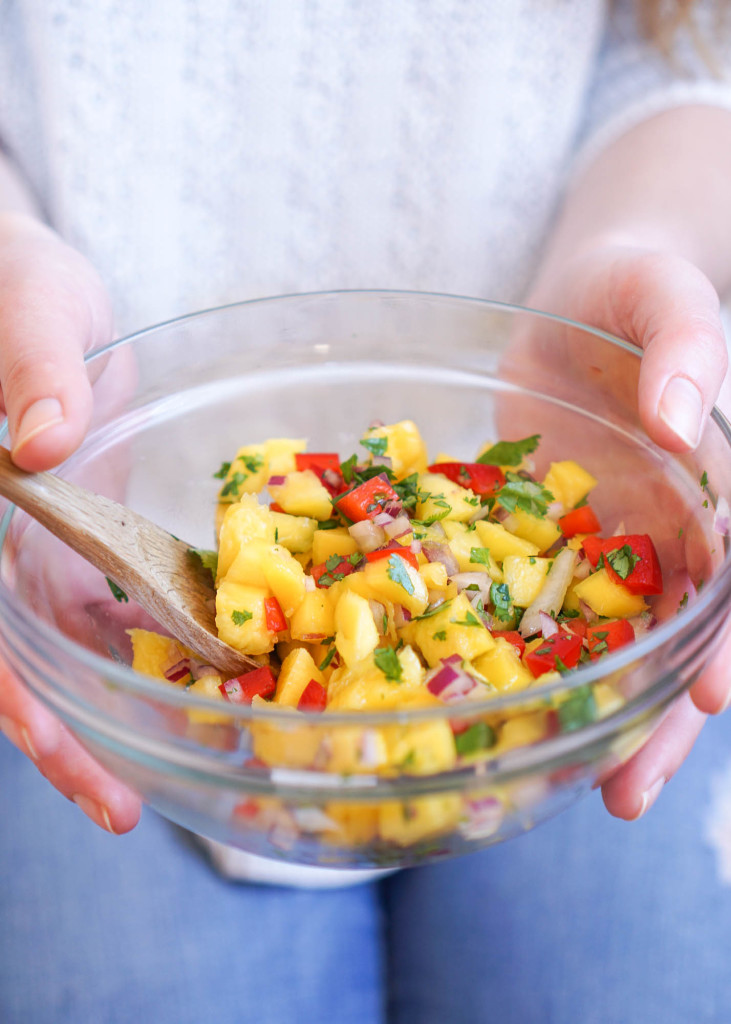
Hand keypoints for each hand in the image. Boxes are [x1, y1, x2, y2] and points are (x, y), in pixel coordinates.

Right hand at [0, 213, 140, 832]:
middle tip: (124, 806)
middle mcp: (4, 549)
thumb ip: (31, 369)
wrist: (32, 284)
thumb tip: (42, 444)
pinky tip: (204, 664)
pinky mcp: (89, 534)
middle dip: (70, 738)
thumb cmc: (10, 283)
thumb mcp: (27, 310)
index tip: (59, 752)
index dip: (14, 699)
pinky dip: (154, 638)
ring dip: (124, 700)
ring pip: (73, 646)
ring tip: (189, 745)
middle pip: (24, 663)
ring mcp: (44, 548)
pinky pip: (115, 602)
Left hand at [529, 241, 729, 818]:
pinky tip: (511, 705)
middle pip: (683, 636)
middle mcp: (678, 529)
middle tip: (629, 795)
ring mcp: (617, 541)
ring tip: (583, 786)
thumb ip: (685, 345)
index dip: (729, 639)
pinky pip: (550, 604)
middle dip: (663, 718)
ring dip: (606, 712)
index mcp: (720, 483)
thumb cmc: (637, 284)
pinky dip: (541, 654)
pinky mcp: (557, 538)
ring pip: (621, 641)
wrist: (584, 292)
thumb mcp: (666, 295)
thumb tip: (680, 419)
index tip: (711, 696)